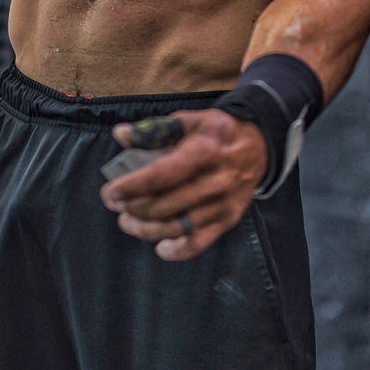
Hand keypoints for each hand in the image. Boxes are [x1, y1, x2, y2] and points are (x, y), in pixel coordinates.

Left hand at [99, 108, 266, 260]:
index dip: (133, 186)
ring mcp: (222, 204)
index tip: (110, 192)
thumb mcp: (189, 120)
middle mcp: (214, 182)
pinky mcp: (228, 220)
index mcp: (202, 152)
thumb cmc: (217, 131)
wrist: (259, 144)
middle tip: (115, 205)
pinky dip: (179, 250)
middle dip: (135, 208)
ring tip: (128, 223)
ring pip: (180, 226)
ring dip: (148, 229)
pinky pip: (202, 242)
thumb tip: (120, 135)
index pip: (162, 175)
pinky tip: (161, 248)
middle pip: (167, 204)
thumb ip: (154, 129)